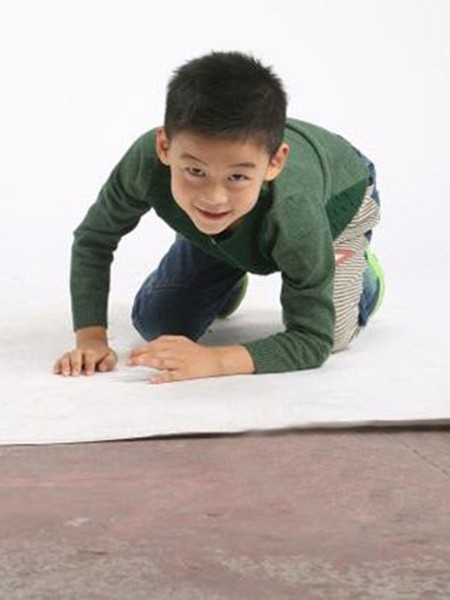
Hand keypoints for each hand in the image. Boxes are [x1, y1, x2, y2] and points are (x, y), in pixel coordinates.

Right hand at [53, 340, 117, 376]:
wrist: (93, 346)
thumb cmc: (102, 355)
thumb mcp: (111, 356)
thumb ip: (109, 361)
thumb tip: (102, 367)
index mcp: (92, 352)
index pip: (90, 356)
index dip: (89, 364)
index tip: (89, 373)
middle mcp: (80, 352)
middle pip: (76, 354)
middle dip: (75, 364)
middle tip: (76, 374)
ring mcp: (72, 355)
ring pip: (66, 357)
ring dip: (65, 365)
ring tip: (65, 374)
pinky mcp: (66, 359)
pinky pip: (60, 360)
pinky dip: (57, 365)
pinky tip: (56, 372)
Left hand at [126, 335, 253, 383]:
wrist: (215, 359)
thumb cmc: (198, 353)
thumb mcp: (183, 341)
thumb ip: (168, 341)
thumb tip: (153, 343)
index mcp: (175, 344)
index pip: (155, 344)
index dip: (142, 348)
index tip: (132, 353)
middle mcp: (177, 351)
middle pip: (156, 352)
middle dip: (141, 355)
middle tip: (129, 360)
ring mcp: (181, 362)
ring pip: (162, 361)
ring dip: (149, 361)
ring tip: (137, 363)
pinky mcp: (186, 372)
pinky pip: (173, 375)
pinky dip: (163, 377)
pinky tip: (153, 380)